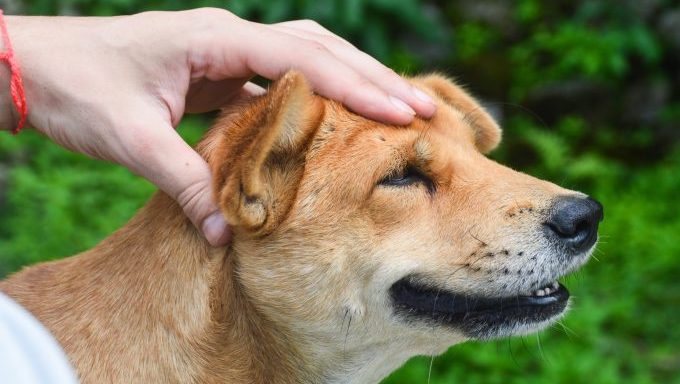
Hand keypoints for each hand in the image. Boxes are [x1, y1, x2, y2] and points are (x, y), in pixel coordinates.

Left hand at [3, 9, 435, 245]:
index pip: (303, 59)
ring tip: (400, 106)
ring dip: (353, 81)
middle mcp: (230, 36)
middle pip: (319, 48)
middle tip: (424, 105)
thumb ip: (184, 183)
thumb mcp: (129, 138)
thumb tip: (231, 235)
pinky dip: (318, 95)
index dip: (356, 86)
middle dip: (373, 77)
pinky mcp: (220, 70)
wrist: (35, 66)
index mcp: (215, 38)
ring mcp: (227, 51)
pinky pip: (282, 78)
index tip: (402, 111)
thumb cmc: (76, 87)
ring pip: (307, 57)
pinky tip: (340, 118)